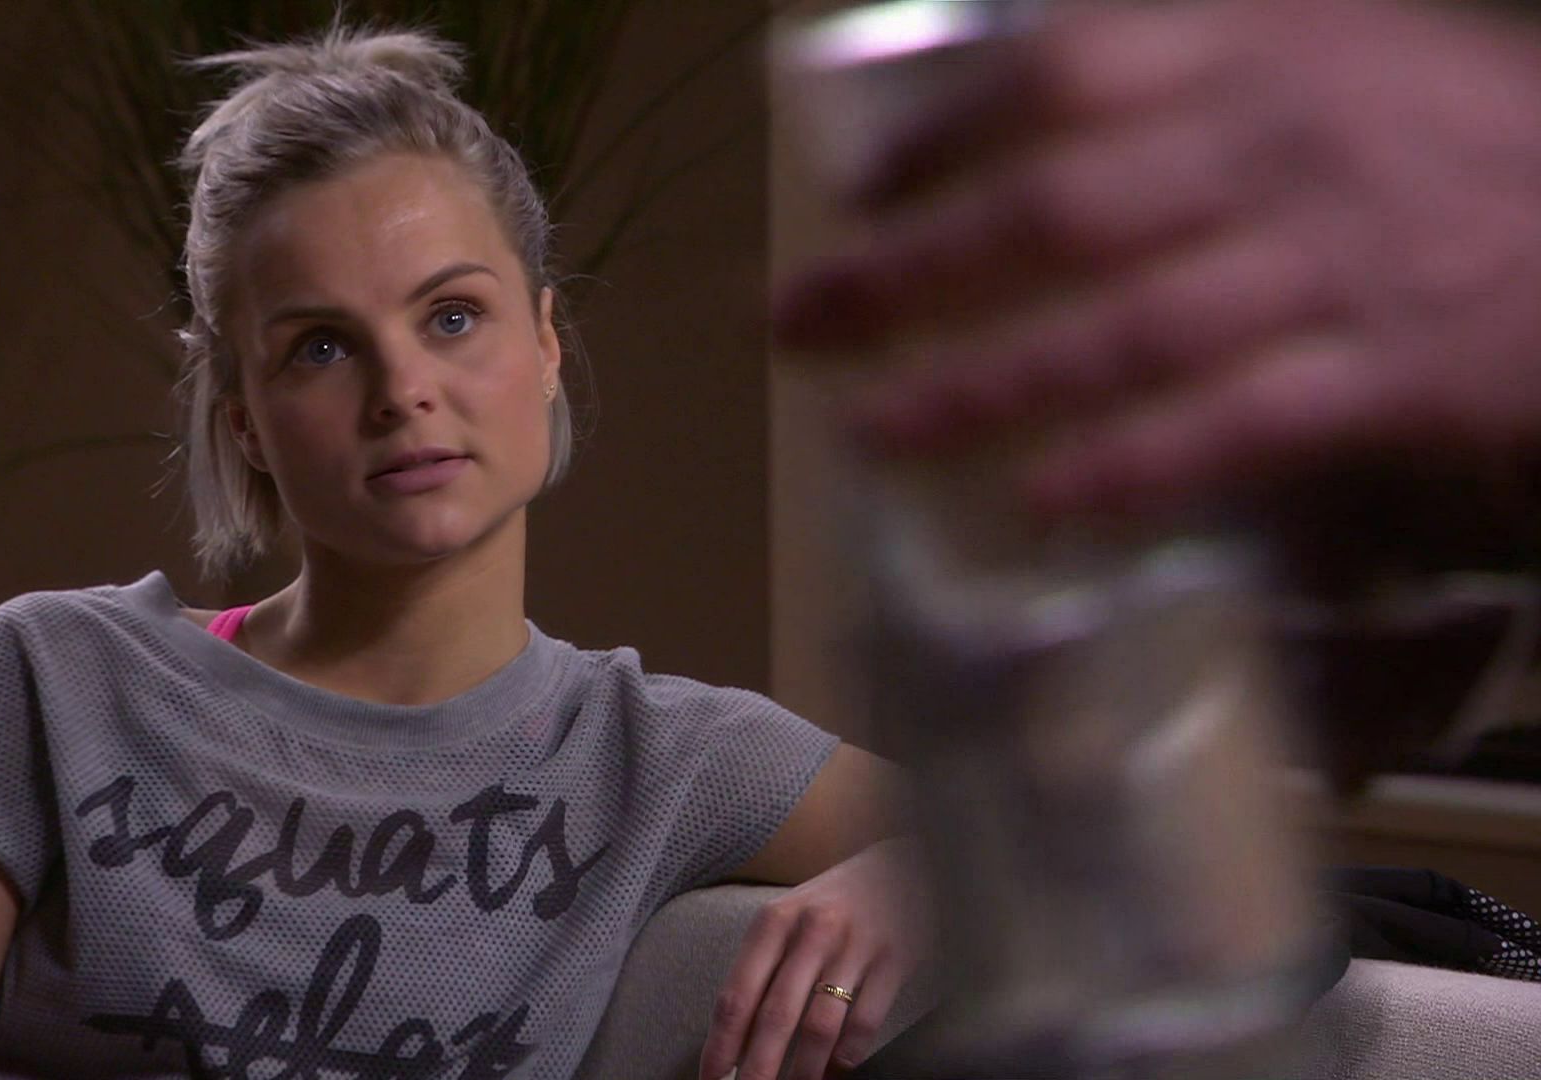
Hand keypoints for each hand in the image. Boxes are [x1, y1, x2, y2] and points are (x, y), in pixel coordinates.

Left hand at [698, 840, 917, 1079]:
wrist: (904, 864)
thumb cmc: (835, 899)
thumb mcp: (791, 915)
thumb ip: (765, 966)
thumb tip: (738, 1035)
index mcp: (774, 920)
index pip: (738, 994)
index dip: (722, 1044)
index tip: (711, 1077)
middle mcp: (811, 931)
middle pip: (776, 1016)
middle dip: (758, 1068)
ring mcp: (855, 946)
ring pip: (820, 1026)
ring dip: (805, 1070)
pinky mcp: (894, 960)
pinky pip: (865, 1021)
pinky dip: (848, 1054)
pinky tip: (838, 1067)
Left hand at [776, 0, 1540, 518]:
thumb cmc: (1464, 139)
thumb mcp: (1340, 48)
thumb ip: (1195, 62)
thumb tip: (1030, 79)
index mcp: (1263, 53)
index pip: (1062, 75)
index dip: (942, 135)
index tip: (859, 192)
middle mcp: (1281, 148)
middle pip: (1056, 211)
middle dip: (910, 274)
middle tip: (804, 323)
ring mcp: (1335, 266)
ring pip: (1125, 332)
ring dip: (985, 389)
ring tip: (877, 431)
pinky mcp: (1390, 376)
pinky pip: (1237, 427)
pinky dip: (1134, 467)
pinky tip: (1045, 504)